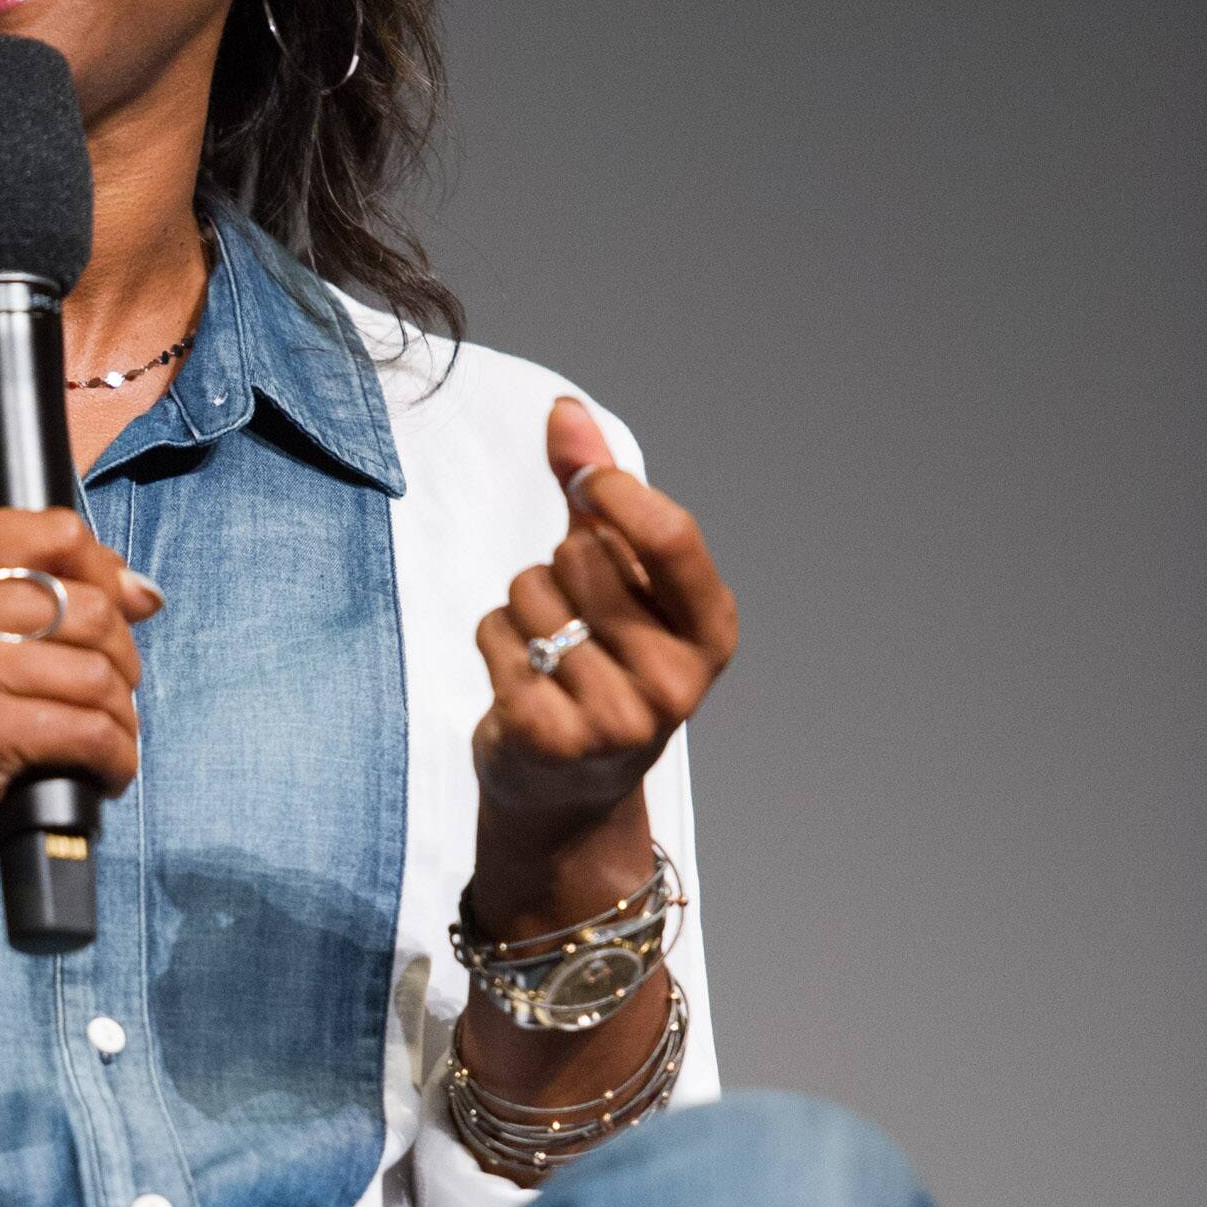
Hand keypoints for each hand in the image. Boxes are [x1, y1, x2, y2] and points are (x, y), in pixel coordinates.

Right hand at [0, 506, 161, 910]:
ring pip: (97, 672)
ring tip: (103, 739)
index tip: (116, 612)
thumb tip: (140, 591)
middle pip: (88, 605)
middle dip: (121, 657)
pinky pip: (90, 731)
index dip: (104, 573)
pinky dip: (115, 758)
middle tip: (105, 697)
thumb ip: (32, 595)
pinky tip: (101, 772)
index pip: (55, 532)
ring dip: (121, 717)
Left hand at [474, 400, 737, 840]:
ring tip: (547, 653)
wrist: (567, 796)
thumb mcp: (620, 581)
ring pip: (530, 593)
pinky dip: (495, 642)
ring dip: (521, 609)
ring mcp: (614, 717)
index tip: (586, 486)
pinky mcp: (548, 737)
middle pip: (582, 556)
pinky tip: (520, 681)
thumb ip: (599, 494)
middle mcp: (675, 681)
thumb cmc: (601, 662)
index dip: (616, 493)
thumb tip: (564, 410)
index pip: (669, 535)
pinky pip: (496, 635)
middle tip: (573, 620)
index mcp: (712, 632)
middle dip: (558, 569)